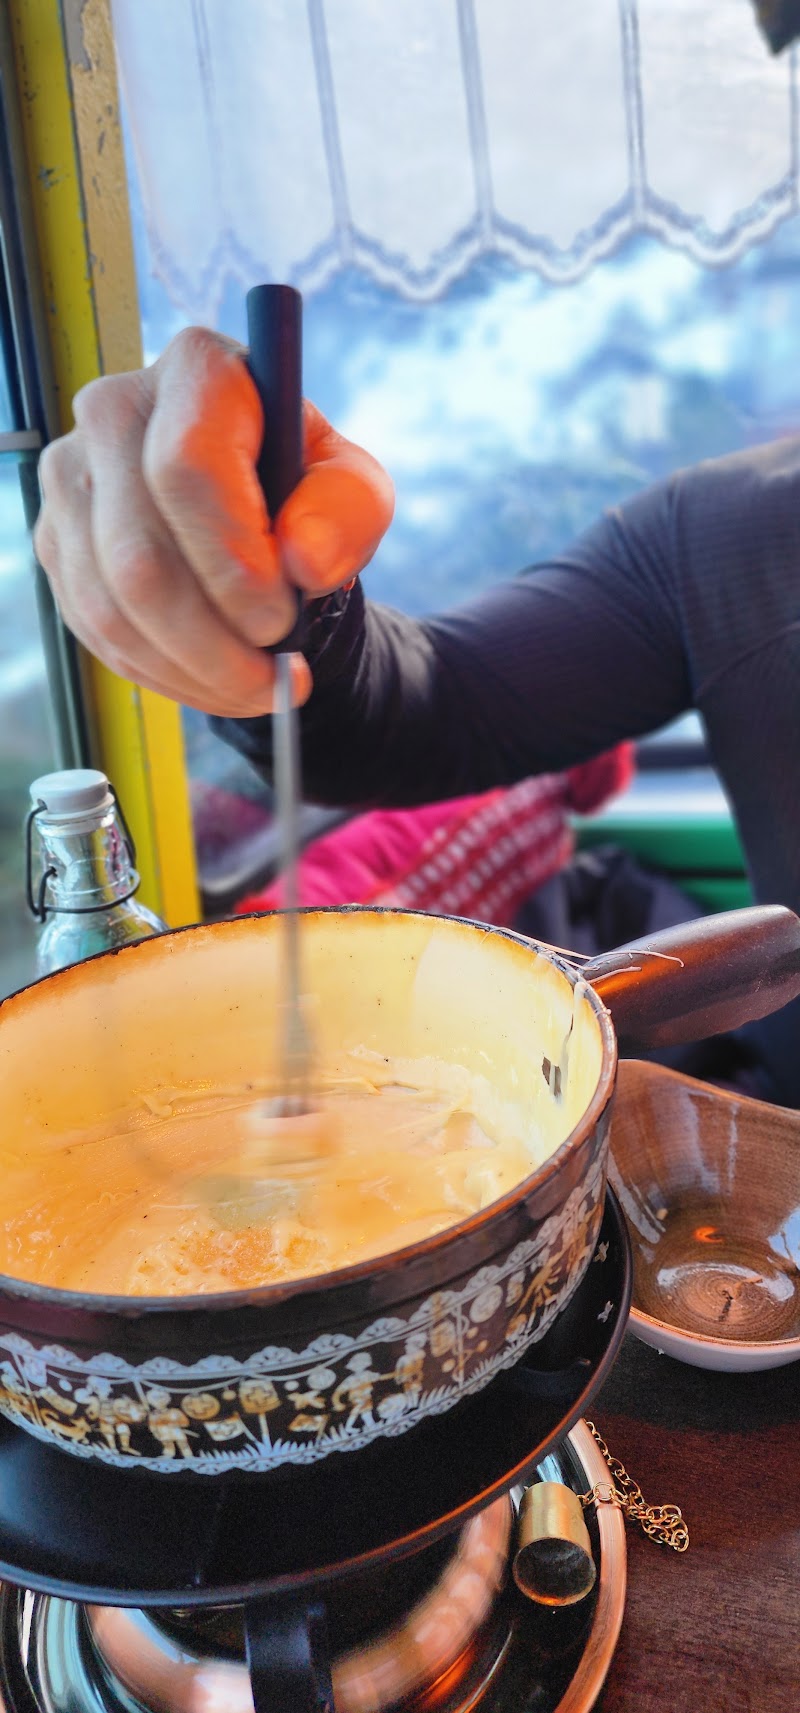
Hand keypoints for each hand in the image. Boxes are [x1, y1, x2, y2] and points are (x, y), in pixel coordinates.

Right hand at [34, 328, 393, 715]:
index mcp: (195, 371)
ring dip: (190, 669)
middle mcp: (112, 412)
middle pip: (140, 554)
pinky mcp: (57, 540)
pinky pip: (95, 629)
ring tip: (254, 690)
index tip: (279, 620)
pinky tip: (211, 681)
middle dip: (214, 641)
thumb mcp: (353, 489)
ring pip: (110, 604)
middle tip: (274, 679)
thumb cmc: (302, 489)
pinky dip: (161, 673)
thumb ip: (348, 512)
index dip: (231, 562)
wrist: (249, 507)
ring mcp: (71, 478)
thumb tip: (304, 561)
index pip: (186, 469)